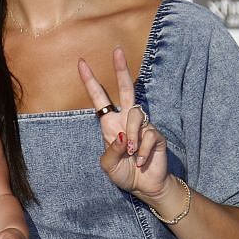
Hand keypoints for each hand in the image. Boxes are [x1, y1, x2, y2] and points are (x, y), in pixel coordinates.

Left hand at [78, 46, 169, 200]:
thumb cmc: (124, 173)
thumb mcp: (108, 165)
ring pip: (135, 117)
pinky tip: (140, 161)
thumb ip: (110, 150)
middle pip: (126, 89)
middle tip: (117, 51)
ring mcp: (143, 125)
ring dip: (131, 138)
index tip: (81, 63)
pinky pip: (148, 135)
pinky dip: (141, 151)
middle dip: (121, 70)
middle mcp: (126, 120)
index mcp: (110, 124)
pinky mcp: (156, 135)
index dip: (90, 81)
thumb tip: (122, 135)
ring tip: (131, 155)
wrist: (145, 187)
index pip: (99, 98)